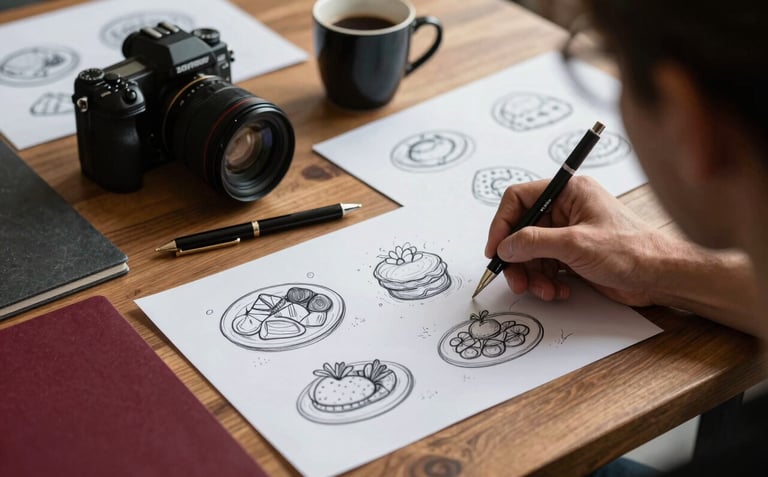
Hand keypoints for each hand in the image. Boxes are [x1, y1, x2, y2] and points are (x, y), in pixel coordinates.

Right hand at [485, 176, 678, 305]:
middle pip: (522, 230)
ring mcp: (569, 233)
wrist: (662, 277)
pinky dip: (546, 281)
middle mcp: (566, 210)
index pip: (519, 199)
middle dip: (517, 258)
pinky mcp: (573, 255)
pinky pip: (545, 266)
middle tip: (517, 281)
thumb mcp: (576, 244)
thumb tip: (505, 246)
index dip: (502, 224)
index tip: (495, 249)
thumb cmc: (632, 250)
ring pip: (531, 253)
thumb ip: (534, 242)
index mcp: (568, 192)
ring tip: (545, 291)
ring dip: (532, 275)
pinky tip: (560, 291)